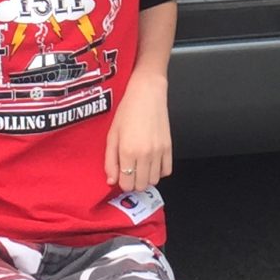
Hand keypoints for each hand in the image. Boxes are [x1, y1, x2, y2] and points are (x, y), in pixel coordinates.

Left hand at [104, 74, 172, 191]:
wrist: (147, 94)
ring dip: (146, 178)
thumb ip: (110, 160)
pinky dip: (159, 172)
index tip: (121, 175)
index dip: (122, 182)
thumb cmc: (127, 110)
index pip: (126, 184)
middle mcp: (144, 154)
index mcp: (127, 151)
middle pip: (140, 185)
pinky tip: (152, 163)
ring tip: (140, 166)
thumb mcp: (112, 134)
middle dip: (133, 182)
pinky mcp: (169, 147)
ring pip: (153, 181)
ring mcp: (159, 152)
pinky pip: (166, 171)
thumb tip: (112, 180)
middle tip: (130, 170)